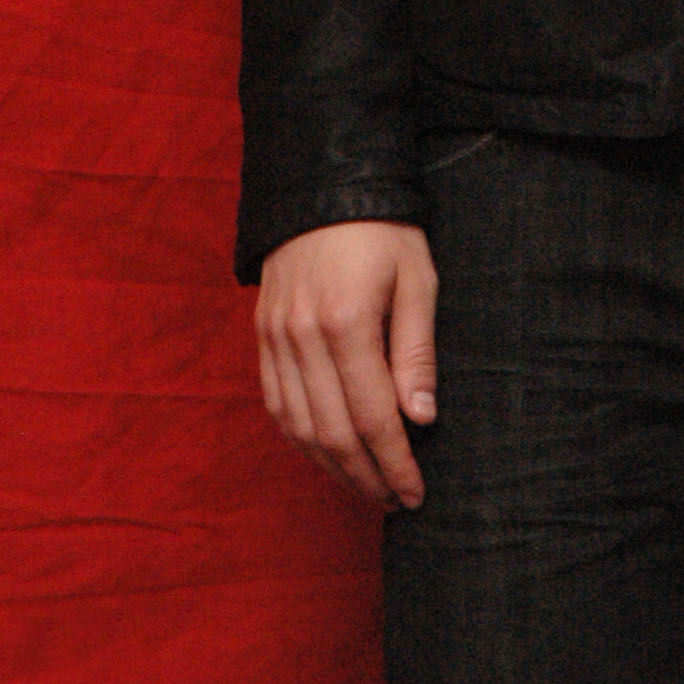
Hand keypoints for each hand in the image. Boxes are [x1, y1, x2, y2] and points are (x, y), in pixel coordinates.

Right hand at [256, 219, 438, 509]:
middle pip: (333, 433)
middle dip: (367, 476)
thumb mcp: (417, 277)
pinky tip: (328, 453)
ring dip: (333, 467)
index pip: (372, 417)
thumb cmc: (382, 229)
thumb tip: (420, 419)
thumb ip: (416, 350)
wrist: (321, 184)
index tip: (416, 492)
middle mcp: (301, 336)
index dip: (395, 463)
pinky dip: (302, 439)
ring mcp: (275, 337)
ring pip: (299, 428)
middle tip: (396, 500)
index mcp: (346, 321)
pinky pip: (277, 405)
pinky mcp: (262, 335)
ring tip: (367, 485)